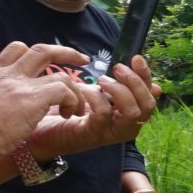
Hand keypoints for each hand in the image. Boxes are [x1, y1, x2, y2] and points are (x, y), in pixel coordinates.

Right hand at [0, 43, 91, 164]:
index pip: (16, 51)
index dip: (36, 53)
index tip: (51, 61)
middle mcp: (7, 76)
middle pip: (41, 50)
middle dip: (66, 52)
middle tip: (83, 60)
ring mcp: (20, 86)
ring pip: (61, 75)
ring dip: (75, 92)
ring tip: (73, 110)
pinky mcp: (31, 99)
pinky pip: (64, 91)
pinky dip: (72, 101)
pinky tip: (66, 115)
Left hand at [28, 57, 158, 157]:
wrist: (39, 134)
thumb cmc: (67, 113)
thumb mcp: (98, 97)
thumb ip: (118, 91)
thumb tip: (153, 85)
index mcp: (130, 116)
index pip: (150, 96)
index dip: (146, 76)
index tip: (135, 58)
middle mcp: (126, 127)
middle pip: (147, 106)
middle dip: (135, 83)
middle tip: (117, 69)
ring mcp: (112, 133)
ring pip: (132, 112)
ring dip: (119, 90)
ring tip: (101, 80)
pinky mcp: (93, 135)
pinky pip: (104, 114)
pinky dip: (96, 97)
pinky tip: (83, 90)